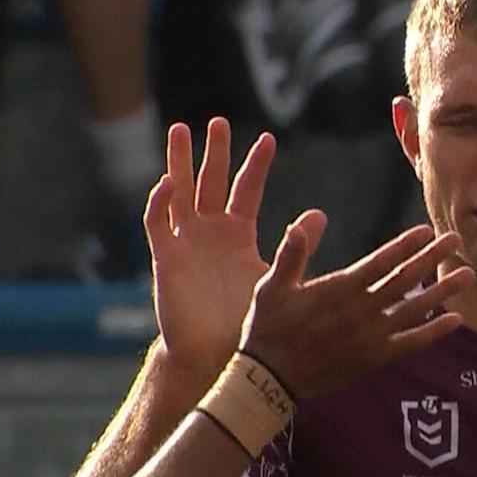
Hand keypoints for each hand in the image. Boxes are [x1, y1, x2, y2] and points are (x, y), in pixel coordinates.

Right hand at [143, 118, 310, 380]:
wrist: (213, 355)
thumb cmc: (246, 322)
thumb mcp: (278, 278)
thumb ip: (297, 248)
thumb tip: (319, 214)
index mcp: (238, 235)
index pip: (246, 190)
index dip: (255, 165)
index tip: (269, 139)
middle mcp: (210, 233)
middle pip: (210, 183)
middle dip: (214, 153)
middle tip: (219, 121)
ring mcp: (186, 243)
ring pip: (179, 193)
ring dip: (179, 163)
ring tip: (182, 130)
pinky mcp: (165, 259)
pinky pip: (158, 224)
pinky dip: (160, 202)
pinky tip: (168, 183)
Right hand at [238, 222, 475, 399]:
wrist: (270, 379)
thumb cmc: (267, 328)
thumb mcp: (271, 287)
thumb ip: (291, 254)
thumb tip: (300, 223)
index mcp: (339, 289)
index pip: (381, 262)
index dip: (405, 246)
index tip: (427, 231)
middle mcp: (362, 311)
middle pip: (406, 280)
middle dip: (432, 258)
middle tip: (456, 240)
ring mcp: (372, 336)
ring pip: (416, 310)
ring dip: (443, 292)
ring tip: (469, 275)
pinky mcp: (375, 358)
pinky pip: (411, 343)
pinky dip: (434, 332)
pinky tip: (455, 320)